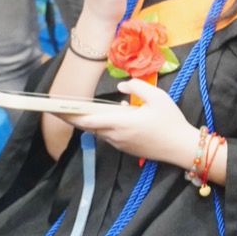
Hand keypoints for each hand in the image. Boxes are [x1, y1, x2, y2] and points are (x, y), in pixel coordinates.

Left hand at [64, 80, 208, 169]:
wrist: (181, 147)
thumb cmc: (171, 121)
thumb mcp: (158, 97)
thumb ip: (137, 87)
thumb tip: (121, 86)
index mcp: (121, 123)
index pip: (87, 120)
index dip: (69, 115)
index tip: (55, 109)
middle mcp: (116, 136)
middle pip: (89, 127)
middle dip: (74, 118)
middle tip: (59, 109)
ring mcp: (120, 144)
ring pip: (100, 132)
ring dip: (94, 121)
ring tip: (88, 109)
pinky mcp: (126, 149)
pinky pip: (110, 136)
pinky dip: (107, 126)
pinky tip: (118, 116)